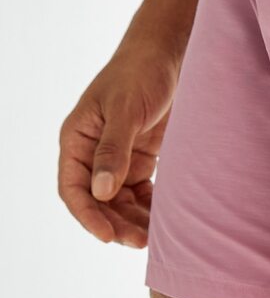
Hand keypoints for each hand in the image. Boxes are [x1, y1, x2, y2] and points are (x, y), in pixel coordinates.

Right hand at [58, 42, 179, 247]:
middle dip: (116, 223)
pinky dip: (150, 207)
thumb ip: (113, 150)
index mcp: (77, 140)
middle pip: (98, 201)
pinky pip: (142, 192)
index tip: (108, 237)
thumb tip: (102, 192)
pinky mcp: (142, 158)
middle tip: (140, 242)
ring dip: (133, 220)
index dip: (88, 216)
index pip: (73, 189)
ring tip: (155, 236)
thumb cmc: (140, 73)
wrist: (169, 54)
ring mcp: (118, 157)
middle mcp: (93, 153)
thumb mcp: (125, 110)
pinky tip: (165, 218)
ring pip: (120, 201)